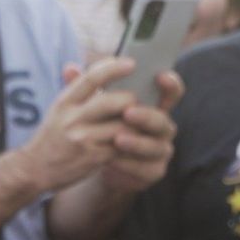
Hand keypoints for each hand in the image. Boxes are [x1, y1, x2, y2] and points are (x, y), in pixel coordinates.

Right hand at [20, 57, 149, 192]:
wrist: (34, 169)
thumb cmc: (51, 137)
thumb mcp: (58, 110)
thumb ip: (77, 89)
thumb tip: (99, 67)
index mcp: (65, 102)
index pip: (91, 78)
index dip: (114, 69)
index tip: (131, 63)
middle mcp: (72, 119)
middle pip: (112, 102)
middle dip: (130, 101)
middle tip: (136, 103)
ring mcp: (83, 139)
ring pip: (121, 126)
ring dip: (135, 124)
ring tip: (138, 123)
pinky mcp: (93, 158)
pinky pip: (120, 147)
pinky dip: (130, 144)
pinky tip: (132, 142)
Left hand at [100, 68, 181, 194]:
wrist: (100, 163)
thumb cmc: (103, 127)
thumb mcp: (97, 107)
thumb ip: (88, 88)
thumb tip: (69, 68)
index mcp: (153, 106)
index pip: (171, 92)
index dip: (170, 83)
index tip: (160, 76)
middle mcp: (161, 127)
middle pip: (162, 120)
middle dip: (147, 116)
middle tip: (128, 112)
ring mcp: (160, 150)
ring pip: (155, 146)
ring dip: (137, 142)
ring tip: (118, 139)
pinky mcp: (154, 171)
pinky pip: (146, 168)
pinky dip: (129, 164)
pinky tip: (113, 161)